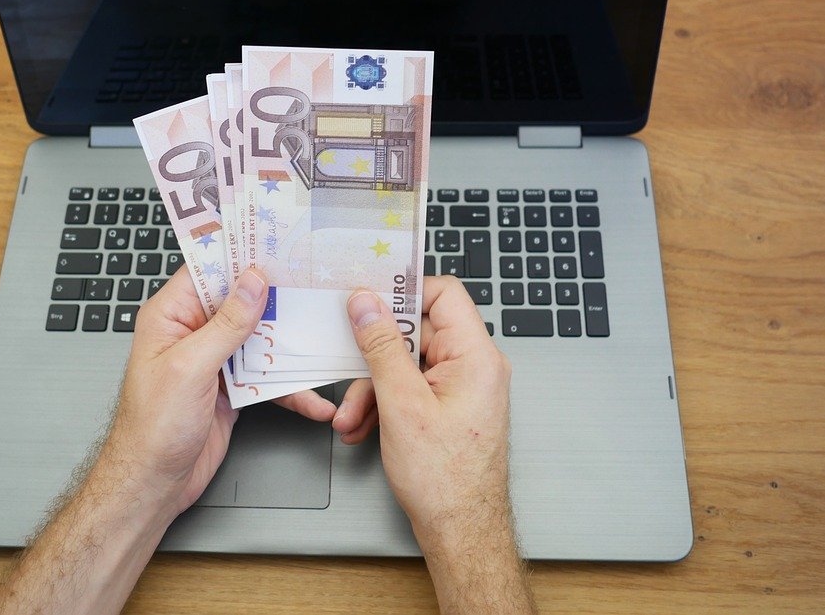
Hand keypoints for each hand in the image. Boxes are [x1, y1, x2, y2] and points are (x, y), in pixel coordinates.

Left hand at [100, 266, 335, 516]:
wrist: (152, 486)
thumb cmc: (150, 429)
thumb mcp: (190, 368)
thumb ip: (226, 324)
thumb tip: (252, 282)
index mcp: (171, 316)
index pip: (208, 270)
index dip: (240, 254)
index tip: (274, 240)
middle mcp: (193, 333)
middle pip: (241, 302)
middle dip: (277, 297)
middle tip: (313, 283)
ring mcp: (214, 361)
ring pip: (260, 338)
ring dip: (290, 343)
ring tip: (323, 338)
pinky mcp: (232, 389)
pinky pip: (267, 377)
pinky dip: (290, 387)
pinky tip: (313, 398)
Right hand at [339, 276, 512, 542]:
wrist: (461, 532)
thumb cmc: (446, 480)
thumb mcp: (401, 405)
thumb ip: (381, 347)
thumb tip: (366, 303)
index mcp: (476, 356)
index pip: (444, 294)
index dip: (403, 292)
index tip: (368, 299)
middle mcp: (476, 366)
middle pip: (417, 333)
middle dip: (375, 358)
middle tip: (348, 374)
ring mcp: (464, 387)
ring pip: (408, 364)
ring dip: (373, 388)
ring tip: (351, 418)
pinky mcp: (451, 406)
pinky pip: (412, 387)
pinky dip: (385, 403)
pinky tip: (364, 427)